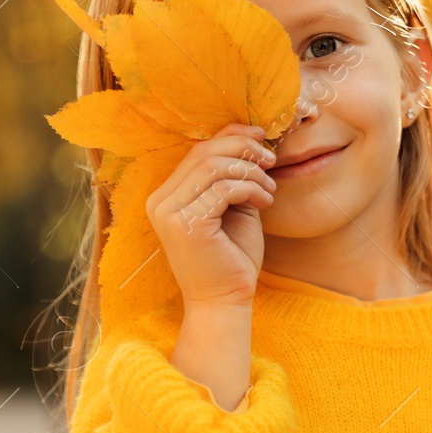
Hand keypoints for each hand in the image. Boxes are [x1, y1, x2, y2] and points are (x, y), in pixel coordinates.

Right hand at [146, 123, 277, 307]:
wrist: (227, 299)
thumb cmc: (233, 254)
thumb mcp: (233, 204)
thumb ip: (232, 173)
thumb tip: (248, 133)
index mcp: (168, 194)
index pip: (198, 150)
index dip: (232, 136)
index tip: (262, 137)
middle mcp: (160, 201)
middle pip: (205, 152)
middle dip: (244, 150)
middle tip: (271, 161)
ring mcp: (168, 212)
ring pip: (215, 167)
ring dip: (251, 172)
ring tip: (268, 190)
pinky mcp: (184, 224)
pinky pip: (223, 188)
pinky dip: (250, 188)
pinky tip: (264, 202)